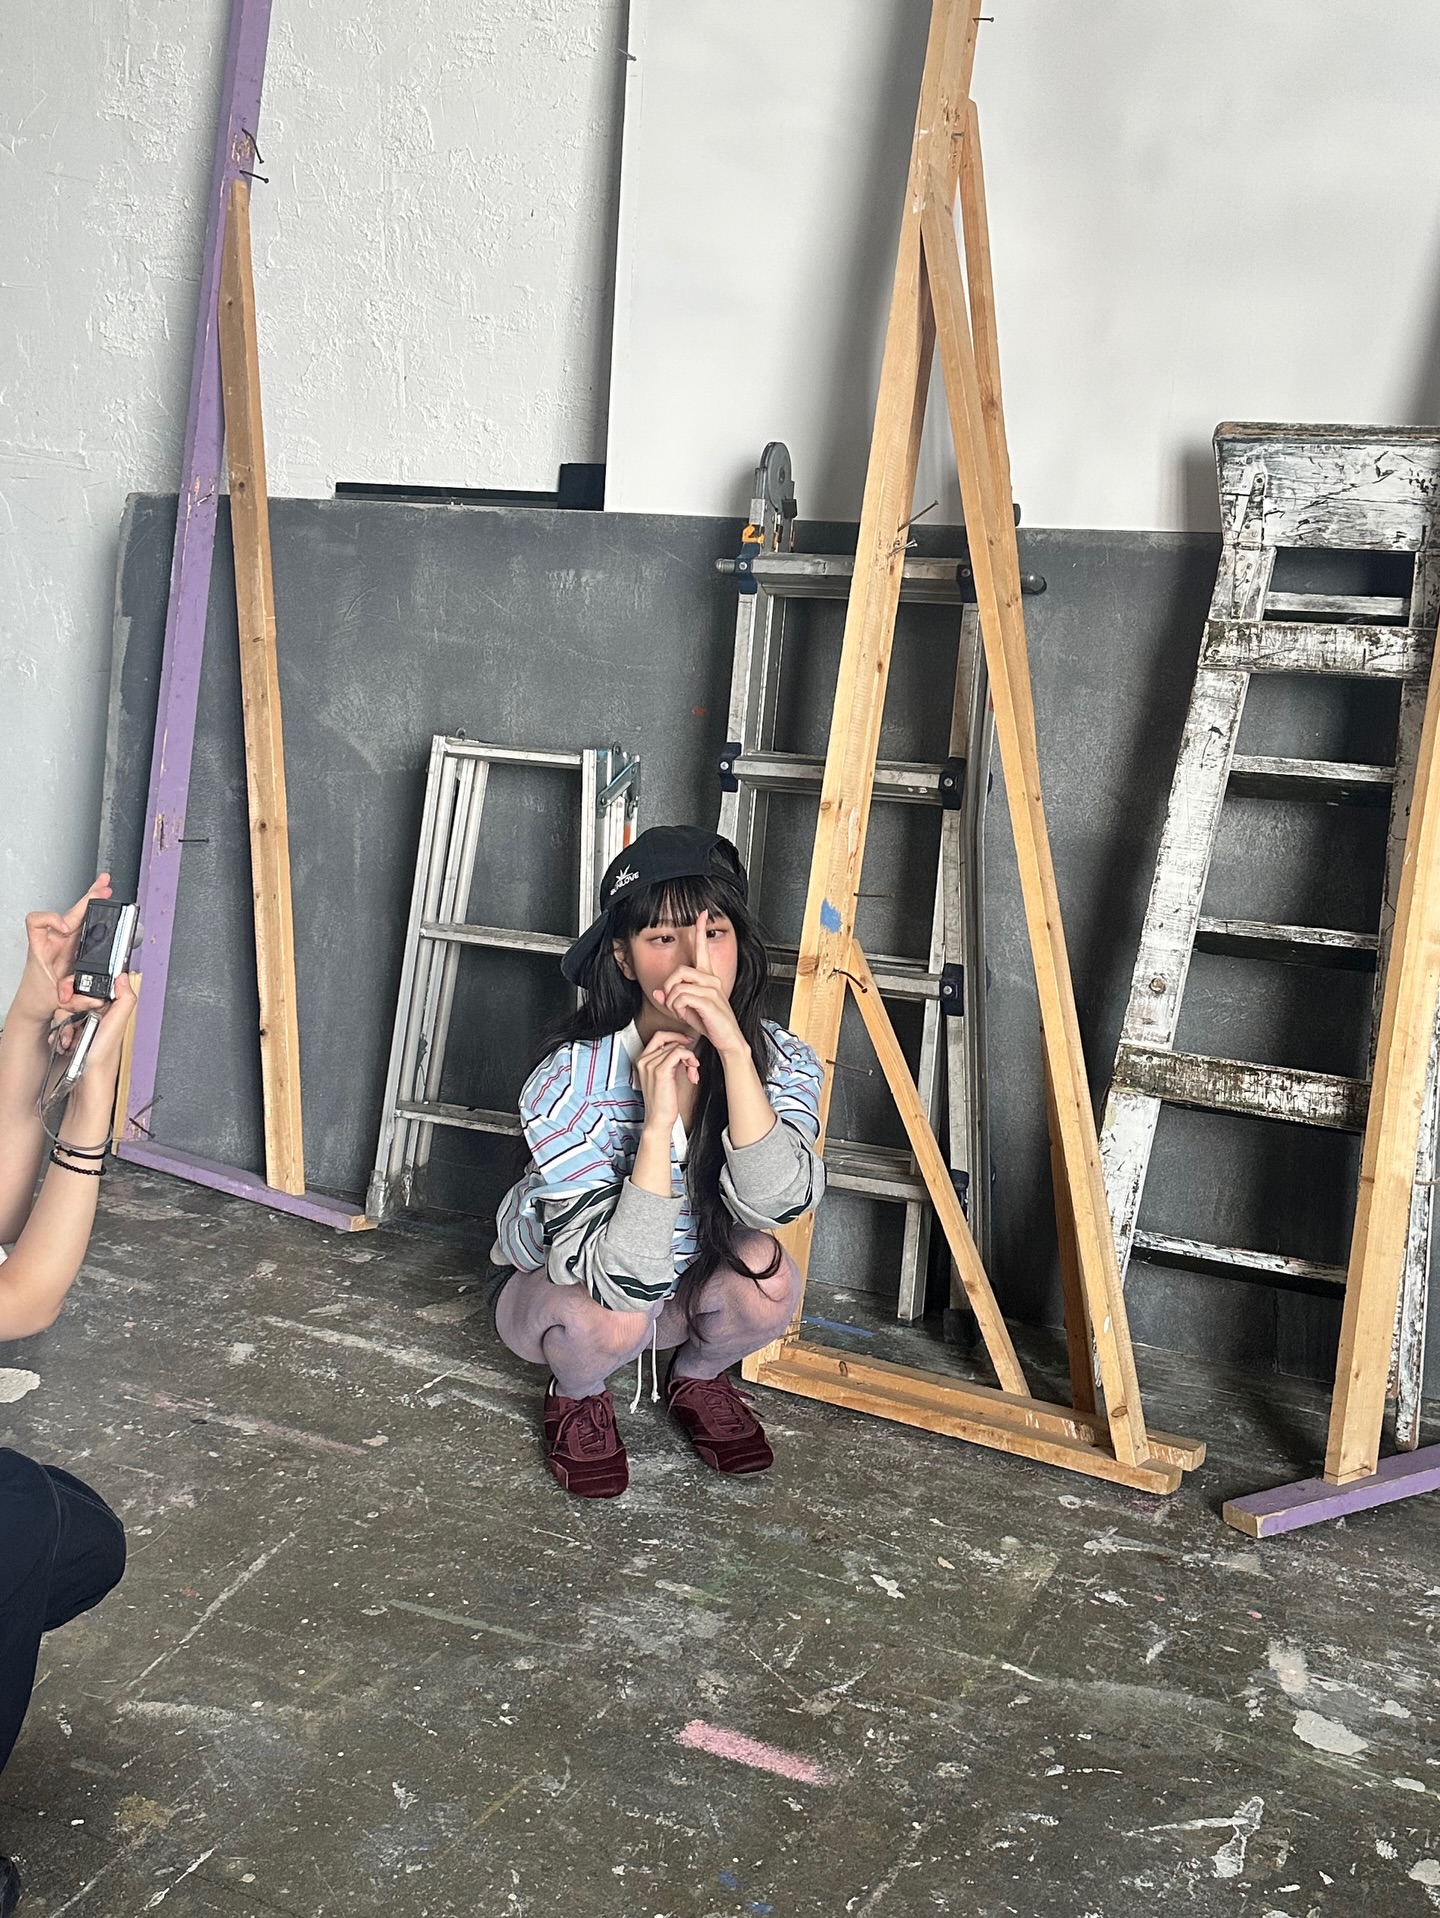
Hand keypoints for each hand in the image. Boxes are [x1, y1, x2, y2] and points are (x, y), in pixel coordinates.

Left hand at [11, 875, 113, 1026]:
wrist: (36, 1005)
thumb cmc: (39, 998)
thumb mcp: (56, 1000)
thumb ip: (76, 999)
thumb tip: (96, 996)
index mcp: (43, 948)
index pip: (38, 921)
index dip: (53, 919)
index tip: (65, 928)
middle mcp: (54, 942)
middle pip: (69, 913)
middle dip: (87, 898)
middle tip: (103, 887)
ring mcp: (64, 943)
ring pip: (77, 916)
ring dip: (91, 901)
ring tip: (104, 888)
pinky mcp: (72, 947)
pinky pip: (82, 927)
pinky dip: (91, 916)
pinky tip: (101, 909)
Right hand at [55, 975, 135, 1132]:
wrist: (87, 1090)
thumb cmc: (102, 1064)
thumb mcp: (116, 1028)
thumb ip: (124, 1001)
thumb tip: (124, 978)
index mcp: (112, 1016)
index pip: (93, 993)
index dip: (82, 995)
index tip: (77, 1003)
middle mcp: (100, 1022)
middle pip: (75, 1003)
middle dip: (69, 1014)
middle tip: (74, 1028)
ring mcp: (85, 1032)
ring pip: (65, 1016)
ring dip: (63, 1028)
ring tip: (69, 1042)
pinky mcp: (73, 1042)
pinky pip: (60, 1030)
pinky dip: (59, 1037)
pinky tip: (63, 1046)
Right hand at [635, 1028, 698, 1132]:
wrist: (658, 1119)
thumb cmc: (663, 1101)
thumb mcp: (663, 1076)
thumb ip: (668, 1060)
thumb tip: (682, 1047)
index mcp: (642, 1060)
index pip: (659, 1036)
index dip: (675, 1036)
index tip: (687, 1042)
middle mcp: (644, 1060)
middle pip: (670, 1041)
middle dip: (686, 1051)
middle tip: (692, 1065)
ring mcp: (651, 1065)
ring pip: (677, 1047)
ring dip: (690, 1059)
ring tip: (692, 1073)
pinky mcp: (660, 1071)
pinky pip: (679, 1053)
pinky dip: (689, 1059)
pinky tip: (692, 1073)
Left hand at [654, 912, 745, 1055]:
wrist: (728, 1041)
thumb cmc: (711, 1025)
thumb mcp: (686, 1011)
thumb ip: (672, 999)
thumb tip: (658, 993)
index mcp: (708, 978)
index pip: (703, 949)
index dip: (701, 929)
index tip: (702, 914)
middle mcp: (711, 980)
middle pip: (679, 970)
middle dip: (668, 988)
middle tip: (672, 1003)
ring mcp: (711, 990)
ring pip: (677, 986)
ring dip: (672, 1002)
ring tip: (680, 1012)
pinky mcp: (709, 1001)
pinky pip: (680, 997)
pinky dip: (676, 1008)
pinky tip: (684, 1015)